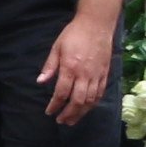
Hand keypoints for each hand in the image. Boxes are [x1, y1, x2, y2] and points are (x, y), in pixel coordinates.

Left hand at [36, 10, 113, 125]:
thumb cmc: (73, 34)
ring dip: (81, 113)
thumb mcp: (57, 47)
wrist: (97, 24)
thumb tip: (40, 82)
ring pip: (90, 100)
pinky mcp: (105, 74)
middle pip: (77, 101)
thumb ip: (50, 66)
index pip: (61, 93)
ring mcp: (96, 75)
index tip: (49, 112)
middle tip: (61, 121)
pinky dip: (93, 104)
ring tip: (72, 120)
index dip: (55, 105)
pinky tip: (86, 108)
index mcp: (70, 68)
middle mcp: (84, 74)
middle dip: (68, 114)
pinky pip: (100, 94)